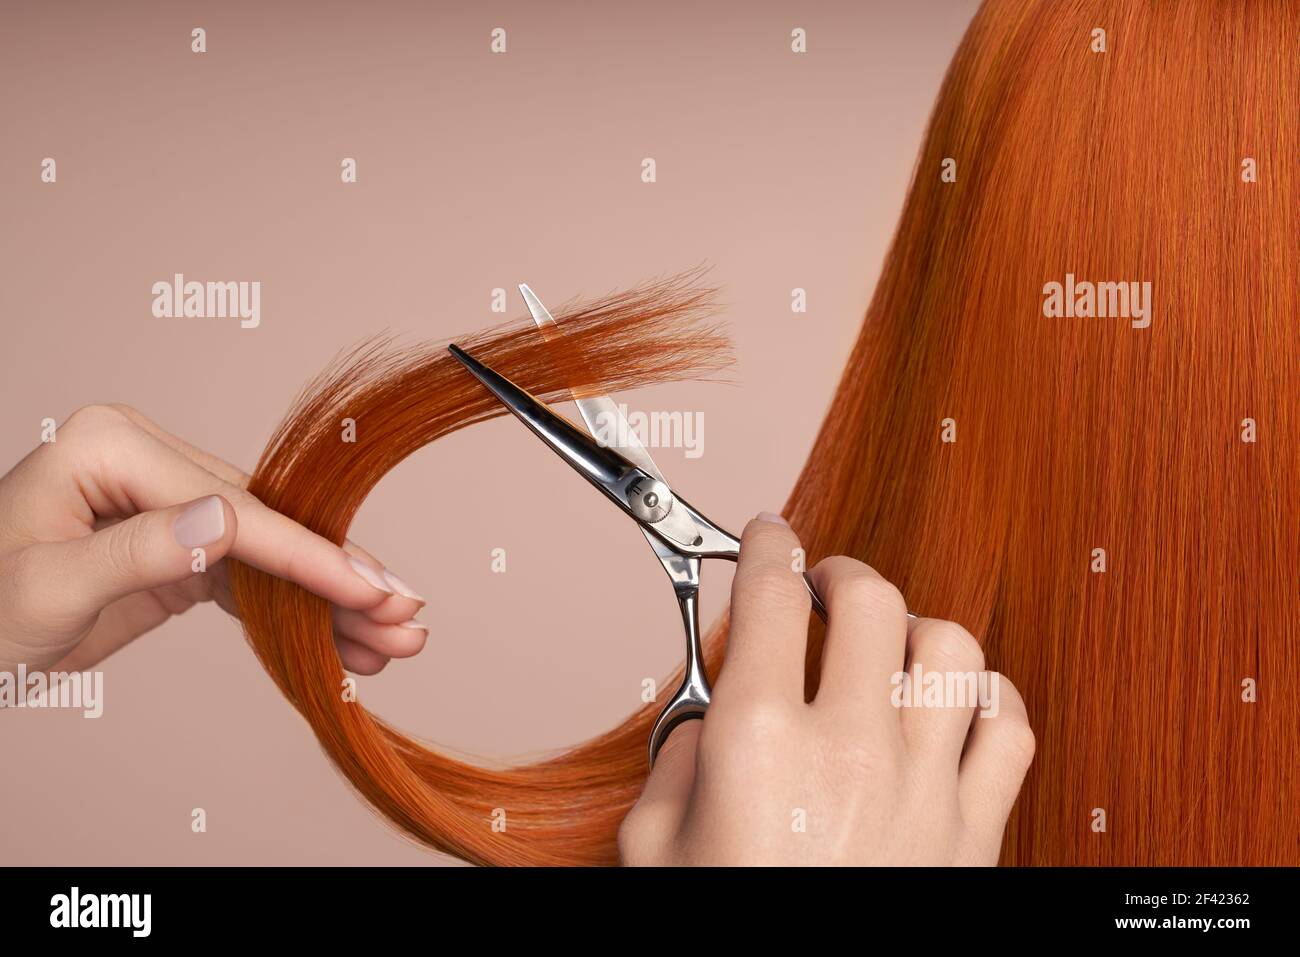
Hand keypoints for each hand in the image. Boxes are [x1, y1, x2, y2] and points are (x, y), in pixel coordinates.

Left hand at [0, 404, 426, 677]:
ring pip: (273, 550)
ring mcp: (170, 500)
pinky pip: (252, 575)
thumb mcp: (45, 591)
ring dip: (332, 598)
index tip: (372, 592)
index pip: (235, 506)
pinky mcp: (181, 542)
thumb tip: (228, 517)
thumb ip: (139, 551)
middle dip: (341, 577)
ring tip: (393, 640)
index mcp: (112, 447)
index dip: (309, 555)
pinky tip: (345, 639)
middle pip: (270, 523)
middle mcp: (149, 461)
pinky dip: (299, 610)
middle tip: (407, 618)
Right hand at [618, 512, 1033, 865]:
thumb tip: (710, 715)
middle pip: (870, 600)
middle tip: (821, 585)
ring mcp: (923, 787)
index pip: (768, 598)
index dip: (767, 546)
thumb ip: (676, 763)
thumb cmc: (726, 920)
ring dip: (914, 629)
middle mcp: (849, 747)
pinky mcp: (976, 831)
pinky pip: (1010, 725)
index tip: (768, 533)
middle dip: (840, 573)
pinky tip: (952, 704)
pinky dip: (986, 696)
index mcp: (758, 742)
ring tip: (887, 645)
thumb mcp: (654, 848)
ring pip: (951, 648)